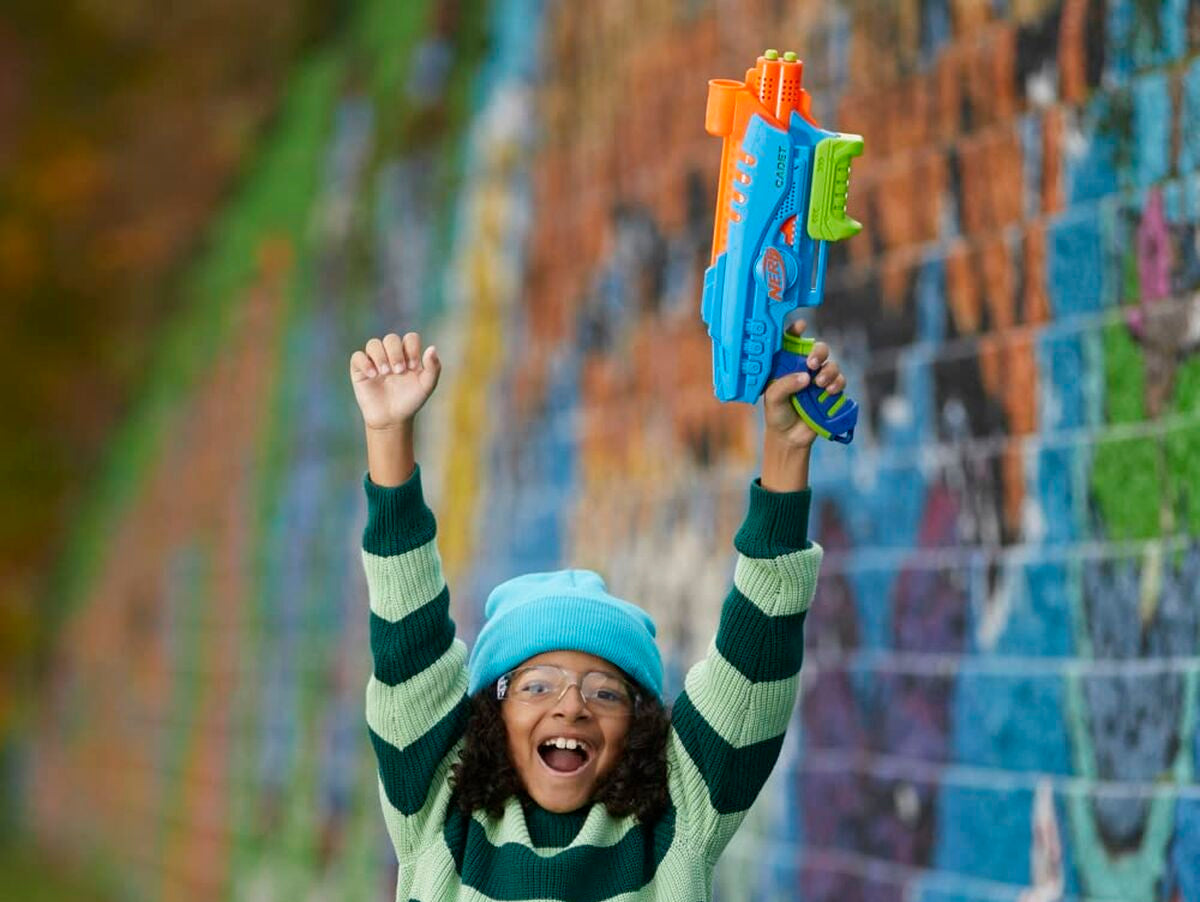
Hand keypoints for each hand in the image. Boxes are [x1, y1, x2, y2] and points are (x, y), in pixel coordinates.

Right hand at [350, 332, 441, 430]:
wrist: (393, 419)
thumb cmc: (411, 401)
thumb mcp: (426, 386)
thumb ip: (433, 368)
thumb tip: (432, 348)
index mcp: (408, 354)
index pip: (410, 338)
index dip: (412, 348)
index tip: (414, 367)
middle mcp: (390, 354)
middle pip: (391, 339)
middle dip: (396, 353)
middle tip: (399, 371)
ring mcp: (374, 361)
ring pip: (373, 344)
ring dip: (380, 356)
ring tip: (386, 372)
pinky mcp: (360, 370)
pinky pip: (357, 357)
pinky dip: (365, 363)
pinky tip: (373, 375)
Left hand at [762, 319, 845, 449]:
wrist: (790, 437)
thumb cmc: (777, 414)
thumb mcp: (773, 398)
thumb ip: (785, 384)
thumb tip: (805, 377)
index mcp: (787, 365)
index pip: (792, 342)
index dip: (796, 330)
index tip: (801, 325)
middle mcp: (805, 368)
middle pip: (819, 349)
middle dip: (819, 352)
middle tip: (812, 363)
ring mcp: (819, 379)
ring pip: (831, 364)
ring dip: (829, 370)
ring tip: (819, 383)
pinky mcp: (830, 392)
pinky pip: (840, 381)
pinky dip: (837, 383)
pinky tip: (829, 391)